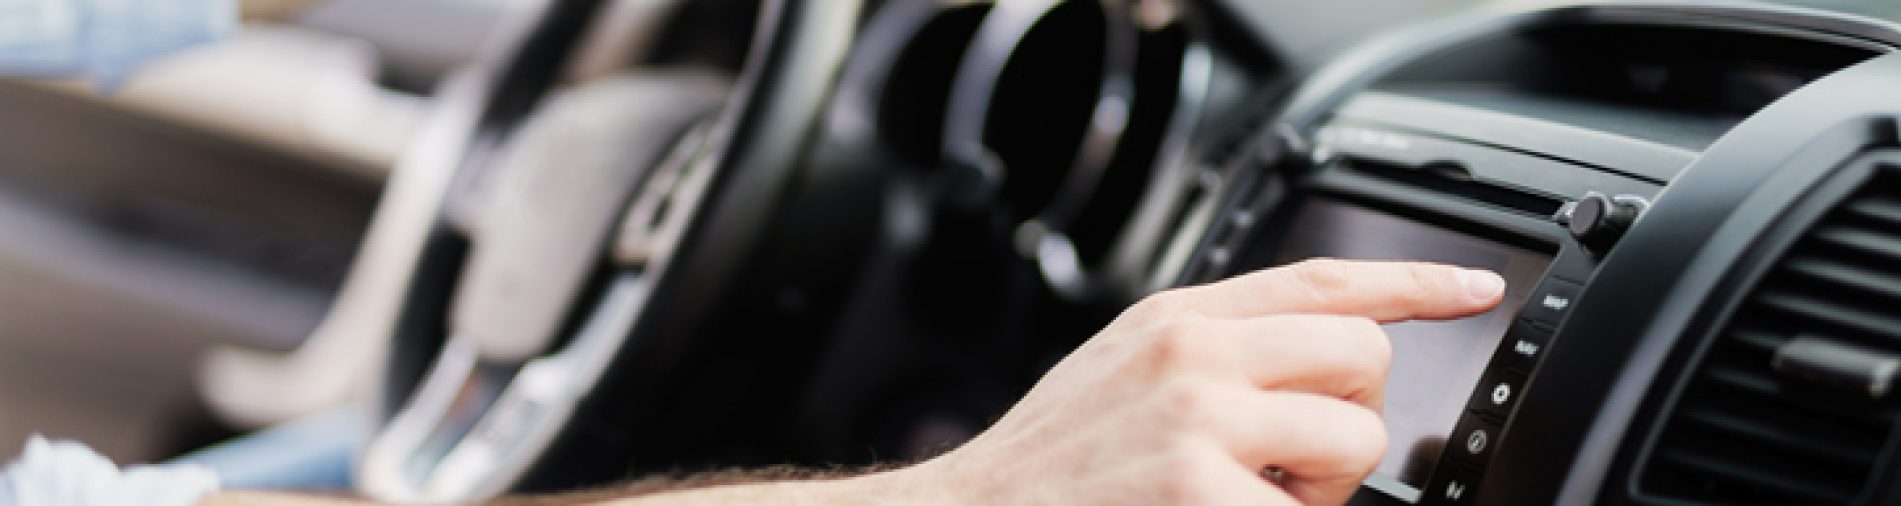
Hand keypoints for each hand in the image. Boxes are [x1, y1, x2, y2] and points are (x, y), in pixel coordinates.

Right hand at [902, 259, 1506, 504]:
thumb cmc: (1049, 466)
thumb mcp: (1123, 372)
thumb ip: (1208, 351)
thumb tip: (1306, 362)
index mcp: (1177, 320)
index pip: (1323, 278)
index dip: (1415, 282)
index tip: (1474, 288)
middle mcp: (1193, 356)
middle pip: (1363, 354)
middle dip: (1350, 415)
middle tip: (1291, 462)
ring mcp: (1201, 426)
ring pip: (1358, 439)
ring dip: (1325, 486)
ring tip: (1250, 497)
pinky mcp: (1204, 495)